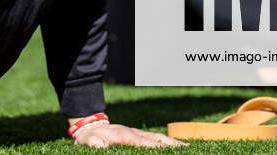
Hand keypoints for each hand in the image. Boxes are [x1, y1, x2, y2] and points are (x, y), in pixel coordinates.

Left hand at [72, 123, 186, 148]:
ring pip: (158, 138)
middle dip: (171, 144)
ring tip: (188, 147)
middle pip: (156, 138)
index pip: (144, 142)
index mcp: (124, 135)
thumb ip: (95, 144)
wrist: (89, 126)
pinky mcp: (138, 135)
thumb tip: (100, 146)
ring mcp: (137, 133)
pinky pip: (155, 139)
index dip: (156, 147)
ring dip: (173, 143)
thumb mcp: (88, 142)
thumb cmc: (90, 138)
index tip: (168, 151)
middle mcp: (134, 132)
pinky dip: (167, 142)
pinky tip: (176, 146)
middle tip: (188, 149)